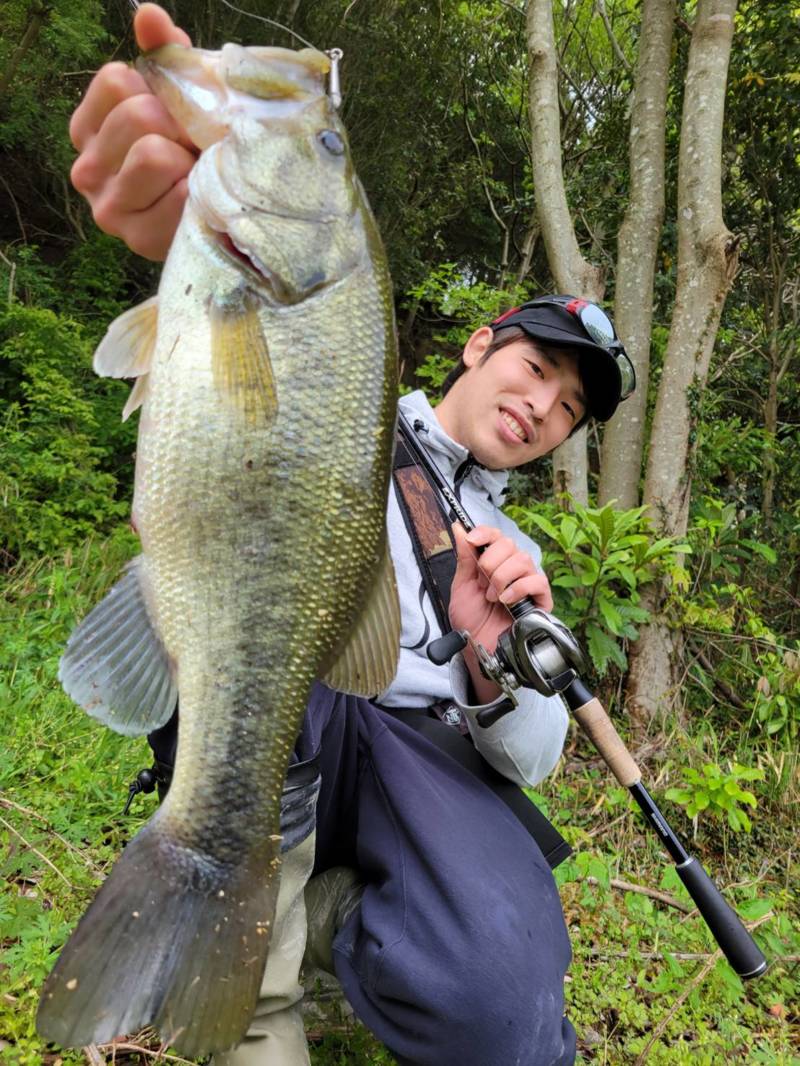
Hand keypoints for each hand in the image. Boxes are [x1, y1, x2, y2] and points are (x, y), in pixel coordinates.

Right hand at [69, 4, 195, 259]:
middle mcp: (87, 168)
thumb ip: (165, 58)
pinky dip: (197, 193)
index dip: (159, 92)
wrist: (219, 218)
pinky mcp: (137, 238)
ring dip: (187, 161)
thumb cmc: (193, 155)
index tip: (174, 116)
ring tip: (193, 175)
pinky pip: (177, 195)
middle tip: (191, 150)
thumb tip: (151, 15)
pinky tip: (197, 200)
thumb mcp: (180, 102)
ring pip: (152, 154)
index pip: (117, 80)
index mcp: (89, 127)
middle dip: (178, 128)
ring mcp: (108, 208)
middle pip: (137, 115)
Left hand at [449, 523, 552, 702]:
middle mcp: (512, 569)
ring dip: (502, 578)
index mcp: (493, 563)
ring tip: (492, 597)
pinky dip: (518, 588)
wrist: (480, 648)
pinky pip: (537, 581)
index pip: (495, 536)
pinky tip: (506, 601)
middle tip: (482, 583)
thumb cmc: (471, 621)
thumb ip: (464, 558)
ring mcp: (528, 582)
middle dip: (490, 562)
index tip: (471, 539)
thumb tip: (459, 528)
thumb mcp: (461, 587)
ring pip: (523, 560)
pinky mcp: (541, 599)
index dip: (485, 533)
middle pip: (509, 544)